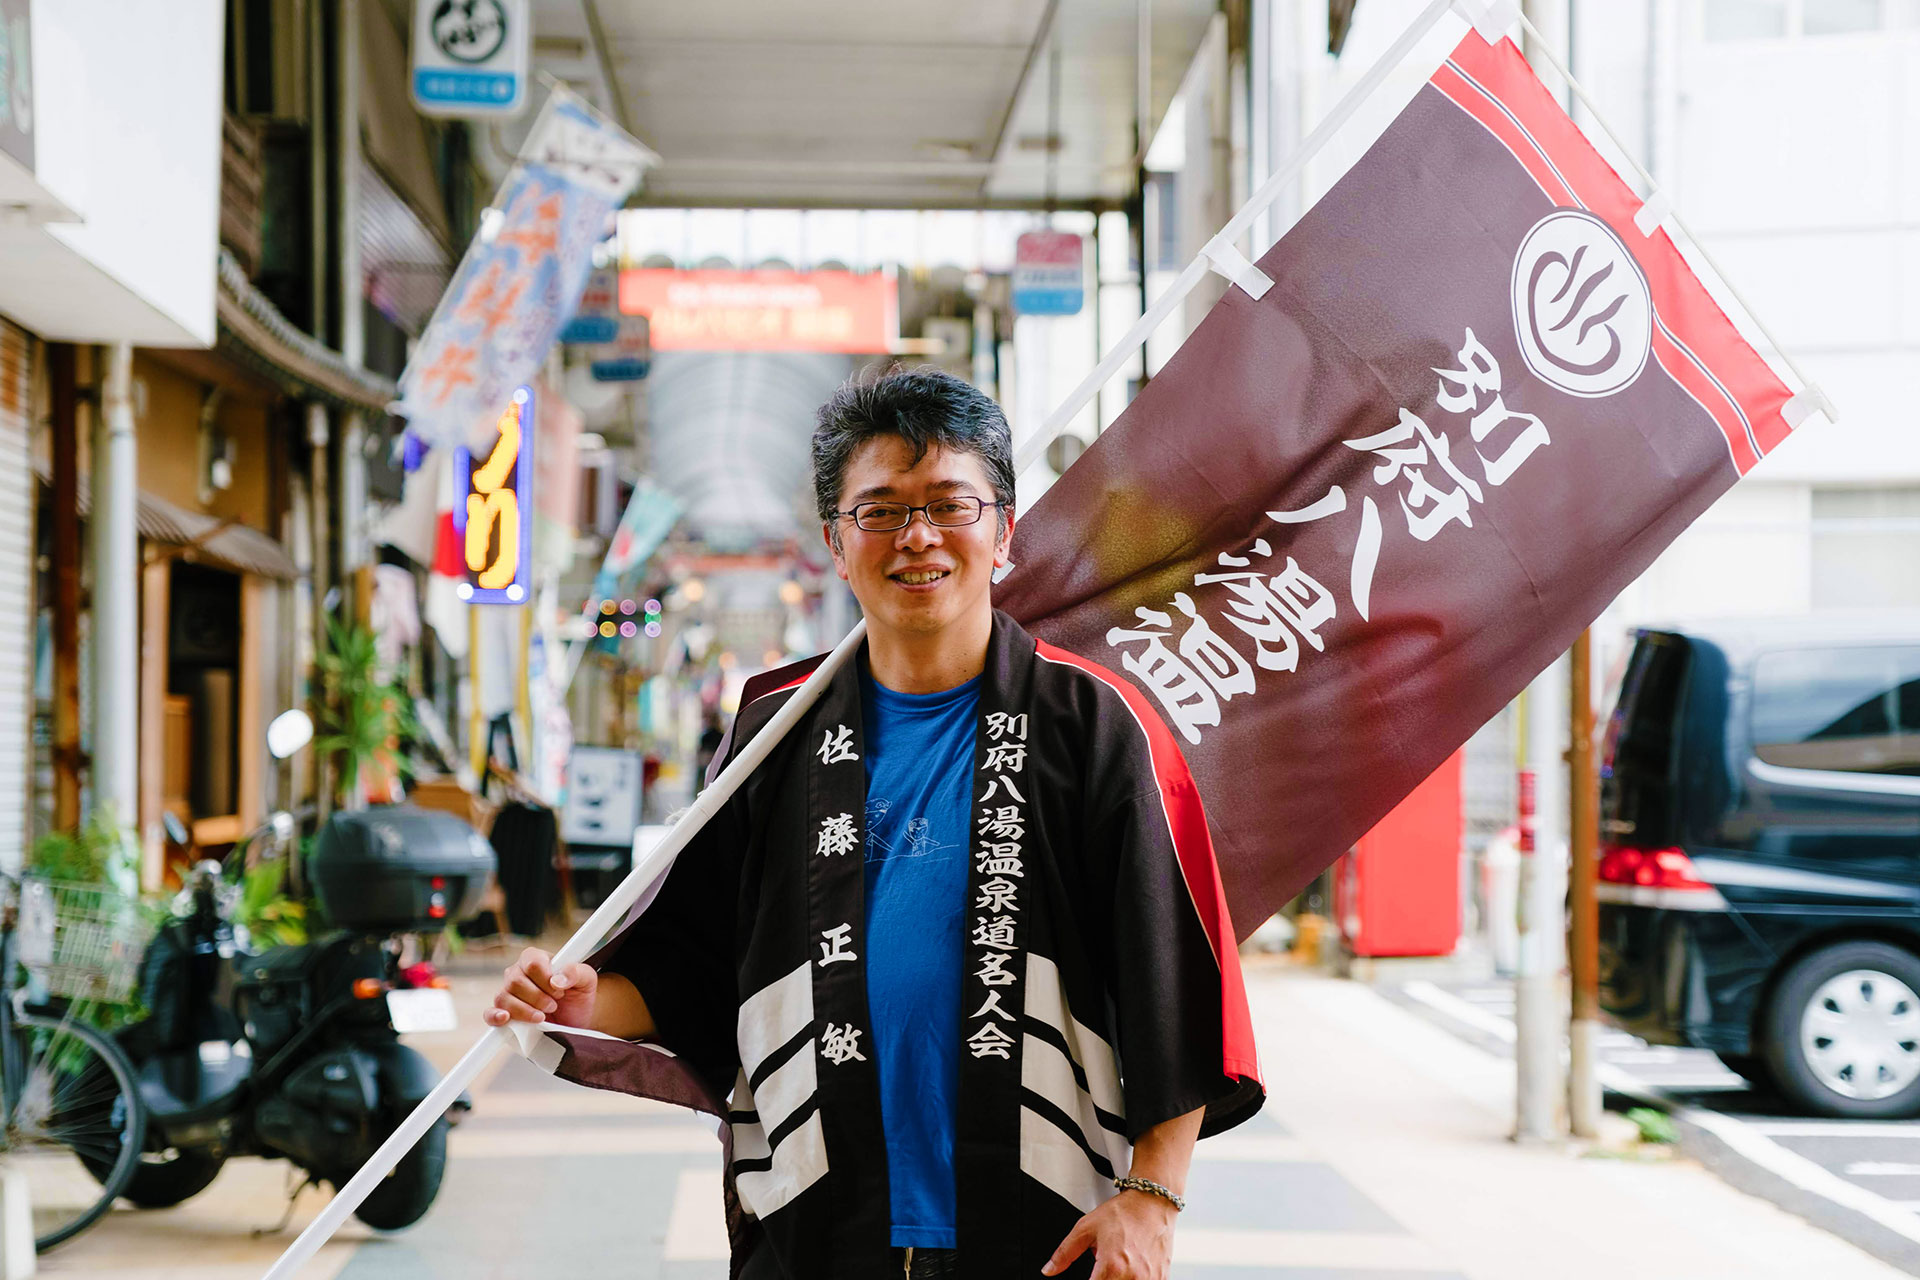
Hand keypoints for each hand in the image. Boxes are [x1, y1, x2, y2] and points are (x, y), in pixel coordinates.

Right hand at [483, 947, 598, 1028]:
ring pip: (503, 998)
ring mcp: (508, 993)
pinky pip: (490, 1013)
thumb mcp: (587, 980)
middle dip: (538, 997)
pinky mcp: (504, 1013)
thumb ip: (577, 972)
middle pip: (515, 981)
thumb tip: (557, 980)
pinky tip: (506, 1018)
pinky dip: (495, 1016)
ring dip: (525, 1010)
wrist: (576, 1018)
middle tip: (554, 1005)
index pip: (532, 962)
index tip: (560, 991)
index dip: (545, 979)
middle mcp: (518, 973)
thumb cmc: (579, 993)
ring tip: (542, 1017)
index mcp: (536, 959)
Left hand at [1041, 1188, 1177, 1279]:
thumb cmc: (1123, 1213)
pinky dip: (1134, 1278)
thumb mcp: (1086, 1228)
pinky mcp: (1161, 1279)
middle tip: (1101, 1268)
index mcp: (1112, 1266)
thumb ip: (1064, 1253)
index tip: (1088, 1277)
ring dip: (1117, 1279)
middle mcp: (1133, 1277)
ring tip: (1117, 1265)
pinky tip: (1132, 1266)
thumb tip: (1049, 1270)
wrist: (1152, 1202)